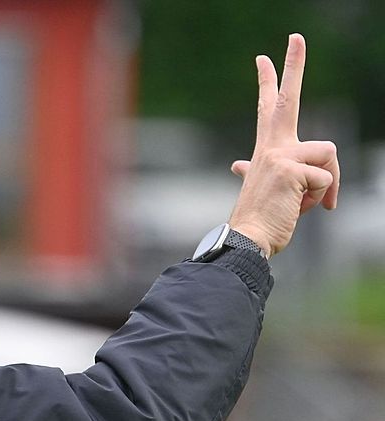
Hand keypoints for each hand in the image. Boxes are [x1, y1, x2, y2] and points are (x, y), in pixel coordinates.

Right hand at [227, 34, 339, 258]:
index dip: (268, 81)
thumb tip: (236, 165)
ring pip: (328, 153)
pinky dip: (321, 199)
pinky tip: (300, 209)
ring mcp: (279, 156)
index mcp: (266, 149)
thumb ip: (249, 170)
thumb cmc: (258, 217)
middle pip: (287, 99)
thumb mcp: (261, 186)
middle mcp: (271, 146)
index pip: (267, 107)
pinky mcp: (292, 170)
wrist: (248, 238)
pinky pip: (326, 178)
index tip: (263, 57)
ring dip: (326, 184)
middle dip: (293, 64)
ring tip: (304, 203)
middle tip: (296, 36)